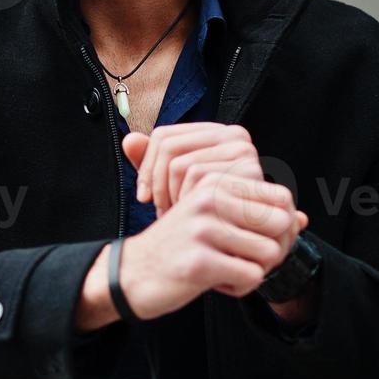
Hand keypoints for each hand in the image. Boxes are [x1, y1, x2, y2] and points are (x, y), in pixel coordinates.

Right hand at [114, 169, 307, 319]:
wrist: (132, 273)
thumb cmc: (180, 246)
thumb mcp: (213, 220)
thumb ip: (254, 217)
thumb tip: (303, 220)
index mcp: (213, 181)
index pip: (281, 198)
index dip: (280, 227)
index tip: (254, 240)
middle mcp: (208, 198)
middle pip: (281, 225)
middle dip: (272, 250)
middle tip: (243, 260)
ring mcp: (202, 229)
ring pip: (269, 254)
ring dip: (253, 271)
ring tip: (224, 270)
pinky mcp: (198, 261)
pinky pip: (250, 278)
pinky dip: (239, 288)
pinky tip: (214, 283)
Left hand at [122, 122, 263, 215]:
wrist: (245, 245)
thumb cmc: (206, 214)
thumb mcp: (174, 187)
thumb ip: (151, 163)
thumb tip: (129, 140)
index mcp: (216, 133)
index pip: (163, 136)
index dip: (146, 167)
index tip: (143, 196)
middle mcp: (235, 136)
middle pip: (169, 148)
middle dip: (157, 183)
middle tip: (160, 210)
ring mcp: (245, 152)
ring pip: (181, 165)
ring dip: (173, 196)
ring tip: (178, 215)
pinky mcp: (249, 171)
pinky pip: (198, 178)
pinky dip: (189, 201)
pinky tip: (194, 219)